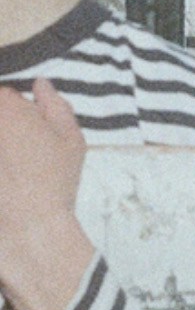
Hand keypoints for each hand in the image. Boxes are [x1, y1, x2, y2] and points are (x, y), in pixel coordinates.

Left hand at [0, 80, 95, 309]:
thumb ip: (57, 106)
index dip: (17, 112)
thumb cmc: (55, 181)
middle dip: (9, 133)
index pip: (5, 95)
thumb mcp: (72, 140)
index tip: (28, 130)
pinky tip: (9, 181)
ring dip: (6, 152)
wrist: (28, 226)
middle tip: (19, 156)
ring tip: (14, 171)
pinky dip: (3, 172)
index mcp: (9, 108)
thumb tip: (41, 84)